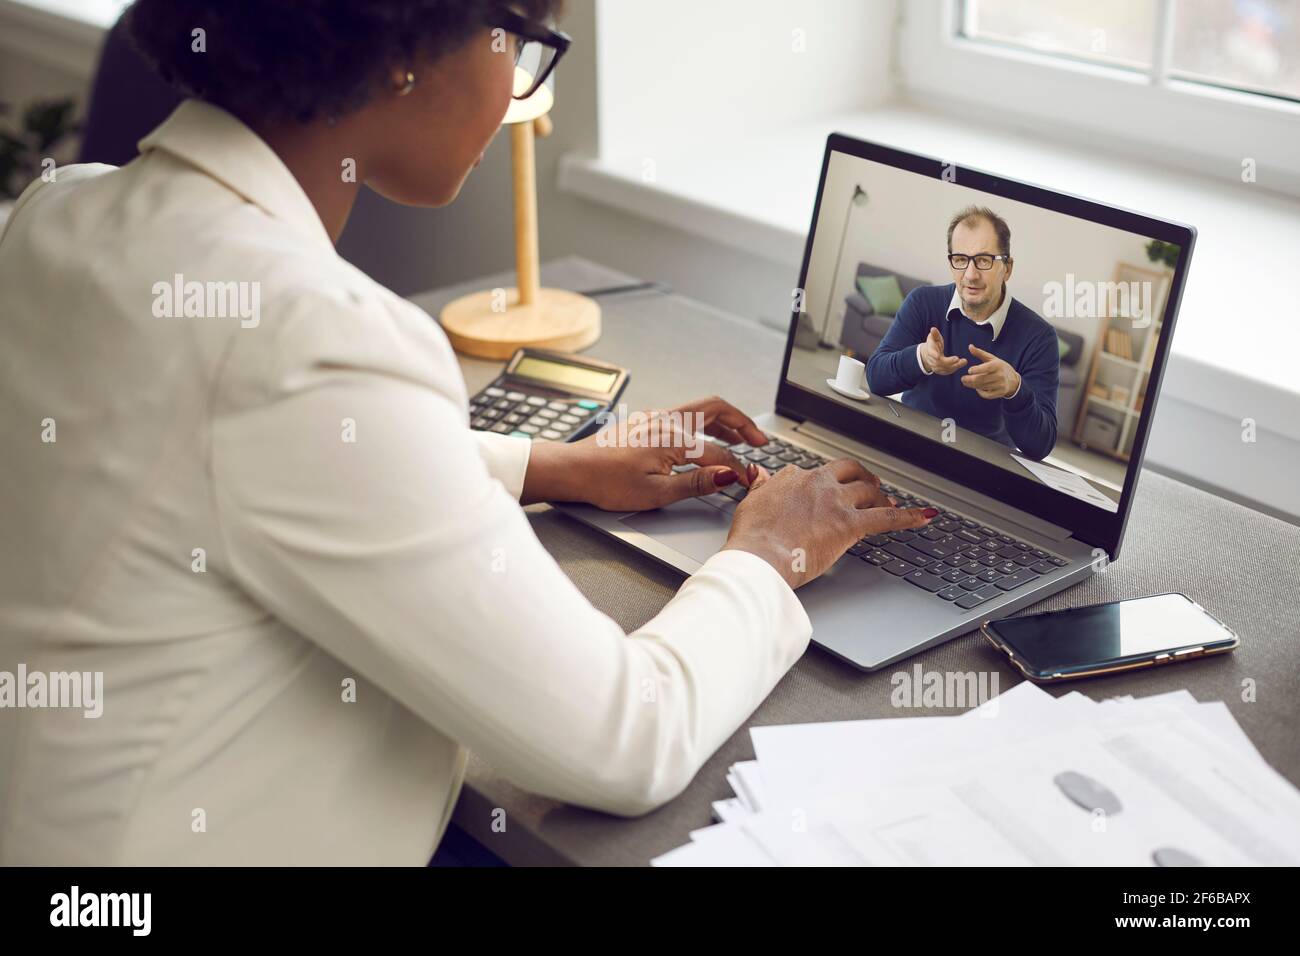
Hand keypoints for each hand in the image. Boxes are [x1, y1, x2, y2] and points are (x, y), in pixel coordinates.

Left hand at [520, 396, 767, 510]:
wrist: (572, 469)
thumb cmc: (605, 481)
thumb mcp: (656, 492)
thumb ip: (696, 482)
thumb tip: (727, 476)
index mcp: (673, 437)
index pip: (718, 454)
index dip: (738, 469)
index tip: (750, 481)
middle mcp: (667, 420)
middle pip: (717, 410)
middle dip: (743, 424)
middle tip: (760, 441)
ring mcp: (655, 418)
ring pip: (701, 410)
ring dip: (726, 422)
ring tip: (742, 438)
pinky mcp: (646, 423)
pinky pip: (685, 416)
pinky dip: (705, 424)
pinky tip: (706, 438)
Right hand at [722, 459, 935, 589]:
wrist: (758, 556)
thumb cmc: (751, 537)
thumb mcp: (750, 503)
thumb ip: (762, 486)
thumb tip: (760, 473)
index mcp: (795, 479)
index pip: (817, 473)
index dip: (827, 482)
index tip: (829, 490)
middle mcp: (818, 484)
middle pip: (849, 473)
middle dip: (862, 478)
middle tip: (870, 486)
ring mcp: (836, 503)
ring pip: (869, 491)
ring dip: (882, 496)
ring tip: (889, 504)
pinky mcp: (849, 525)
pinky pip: (887, 517)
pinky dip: (910, 516)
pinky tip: (926, 516)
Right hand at [919, 327, 967, 374]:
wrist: (927, 354)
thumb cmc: (933, 344)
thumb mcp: (933, 338)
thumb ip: (934, 334)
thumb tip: (933, 328)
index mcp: (930, 351)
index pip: (933, 355)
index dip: (937, 355)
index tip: (941, 355)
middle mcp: (932, 361)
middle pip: (940, 363)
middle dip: (949, 362)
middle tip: (959, 359)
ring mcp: (935, 367)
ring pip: (945, 369)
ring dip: (954, 366)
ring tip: (964, 361)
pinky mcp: (940, 371)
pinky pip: (947, 372)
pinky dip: (954, 369)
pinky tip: (961, 364)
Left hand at [960, 344, 1019, 398]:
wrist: (1013, 380)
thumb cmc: (999, 367)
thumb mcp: (992, 358)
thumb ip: (980, 353)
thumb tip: (970, 346)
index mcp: (997, 365)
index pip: (986, 368)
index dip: (977, 369)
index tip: (969, 370)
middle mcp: (1000, 375)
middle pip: (982, 379)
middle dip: (970, 380)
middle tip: (962, 379)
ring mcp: (1000, 385)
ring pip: (982, 387)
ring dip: (972, 385)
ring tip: (966, 382)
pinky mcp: (1000, 393)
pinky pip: (986, 395)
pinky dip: (980, 392)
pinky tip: (976, 388)